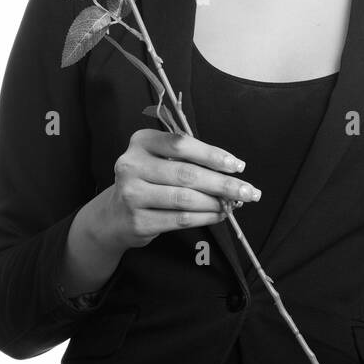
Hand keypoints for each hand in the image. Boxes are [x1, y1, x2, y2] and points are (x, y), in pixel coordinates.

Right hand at [96, 129, 261, 250]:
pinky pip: (180, 219)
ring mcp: (131, 194)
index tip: (238, 166)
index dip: (213, 155)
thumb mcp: (161, 160)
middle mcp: (131, 165)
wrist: (114, 215)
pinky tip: (219, 215)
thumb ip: (190, 160)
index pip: (181, 145)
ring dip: (216, 202)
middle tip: (248, 191)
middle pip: (187, 174)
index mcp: (141, 142)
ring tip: (235, 204)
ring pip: (185, 198)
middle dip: (223, 184)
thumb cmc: (149, 181)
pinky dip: (205, 217)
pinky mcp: (137, 221)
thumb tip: (232, 171)